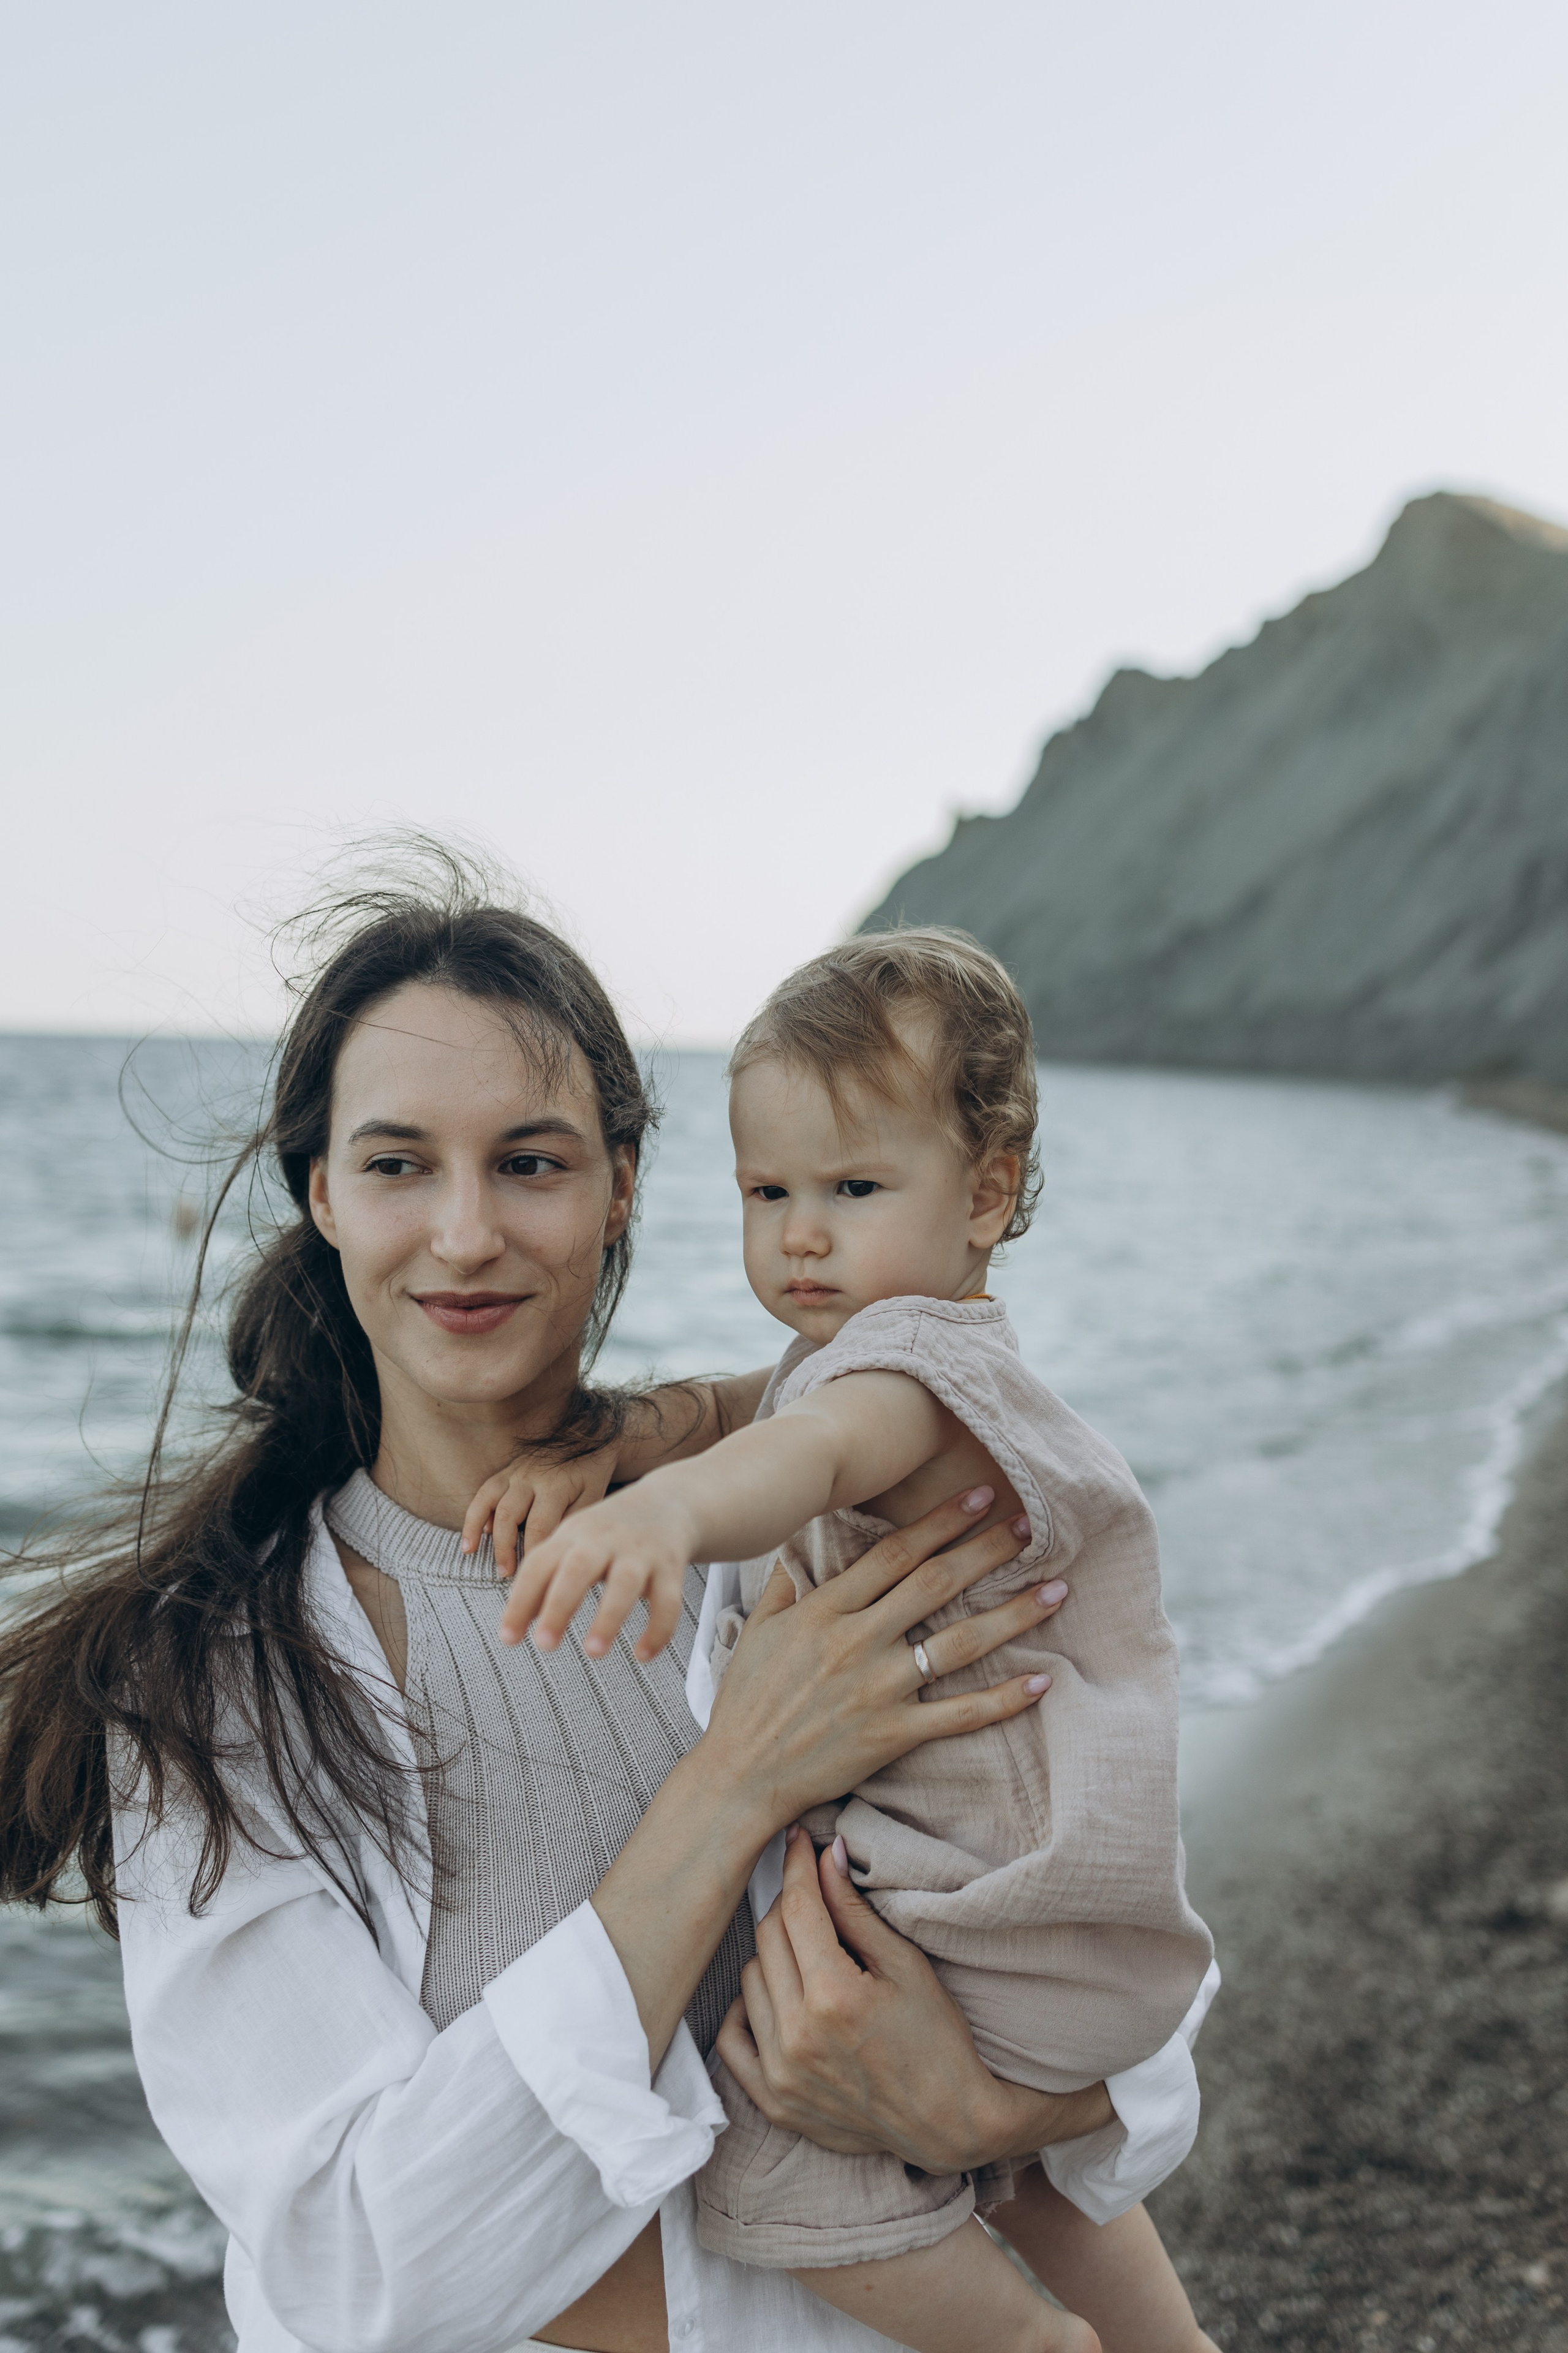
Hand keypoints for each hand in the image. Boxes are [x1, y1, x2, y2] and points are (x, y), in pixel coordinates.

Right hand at [461, 1441, 622, 1577]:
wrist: (586, 1433)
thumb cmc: (591, 1472)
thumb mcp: (593, 1495)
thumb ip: (572, 1520)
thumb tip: (552, 1549)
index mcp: (556, 1487)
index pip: (539, 1526)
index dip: (532, 1552)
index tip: (532, 1574)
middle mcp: (531, 1478)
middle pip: (508, 1515)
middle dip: (503, 1547)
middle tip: (504, 1573)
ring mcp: (516, 1472)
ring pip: (489, 1501)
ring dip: (476, 1528)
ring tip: (469, 1552)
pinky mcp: (507, 1470)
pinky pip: (485, 1491)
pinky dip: (475, 1513)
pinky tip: (473, 1535)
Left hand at [497, 1482, 698, 1660]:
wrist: (667, 1501)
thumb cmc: (609, 1533)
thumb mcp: (573, 1544)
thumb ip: (546, 1579)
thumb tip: (515, 1624)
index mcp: (573, 1535)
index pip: (539, 1565)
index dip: (521, 1600)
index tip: (509, 1638)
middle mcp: (605, 1541)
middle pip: (578, 1568)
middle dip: (559, 1606)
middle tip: (544, 1644)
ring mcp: (640, 1552)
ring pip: (625, 1583)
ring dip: (609, 1618)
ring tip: (593, 1652)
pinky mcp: (671, 1566)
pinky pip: (668, 1600)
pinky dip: (658, 1629)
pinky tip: (644, 1655)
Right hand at [702, 1487, 1065, 1833]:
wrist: (739, 1778)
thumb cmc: (745, 1703)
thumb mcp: (756, 1632)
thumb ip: (783, 1585)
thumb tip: (798, 1546)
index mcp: (825, 1611)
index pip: (894, 1554)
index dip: (941, 1522)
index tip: (979, 1496)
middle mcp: (857, 1643)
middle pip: (936, 1584)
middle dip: (988, 1551)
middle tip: (1031, 1526)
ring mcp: (879, 1690)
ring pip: (960, 1643)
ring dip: (1013, 1614)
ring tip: (1056, 1591)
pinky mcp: (893, 1735)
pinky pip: (960, 1715)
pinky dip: (1004, 1699)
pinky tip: (1042, 1681)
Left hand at [716, 1829, 1112, 2175]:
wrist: (950, 2122)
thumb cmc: (938, 2039)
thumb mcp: (906, 1965)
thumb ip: (856, 1911)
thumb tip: (827, 1856)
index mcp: (834, 1996)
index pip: (797, 1908)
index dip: (797, 1865)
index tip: (798, 1840)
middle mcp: (797, 2036)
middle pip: (768, 1938)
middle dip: (789, 1905)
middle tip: (813, 1897)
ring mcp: (780, 2074)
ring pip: (749, 1980)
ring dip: (773, 1956)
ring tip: (808, 1954)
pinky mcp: (774, 2103)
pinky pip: (732, 2040)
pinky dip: (747, 2010)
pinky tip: (776, 1998)